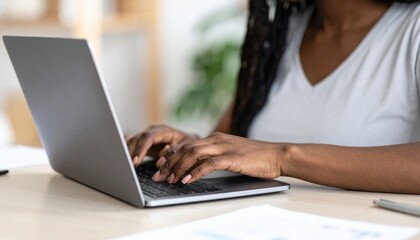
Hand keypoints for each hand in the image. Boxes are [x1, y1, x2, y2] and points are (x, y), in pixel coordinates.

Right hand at [126, 125, 198, 166]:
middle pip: (137, 138)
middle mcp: (154, 132)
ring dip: (126, 152)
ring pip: (132, 140)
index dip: (141, 149)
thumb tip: (160, 160)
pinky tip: (121, 158)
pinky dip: (125, 150)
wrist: (191, 145)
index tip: (136, 161)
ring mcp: (147, 136)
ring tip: (122, 164)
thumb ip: (174, 153)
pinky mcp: (143, 143)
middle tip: (127, 166)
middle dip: (130, 152)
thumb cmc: (190, 146)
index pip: (149, 137)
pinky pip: (131, 143)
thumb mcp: (186, 148)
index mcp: (164, 131)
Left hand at [152, 132, 285, 183]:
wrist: (276, 155)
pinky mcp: (232, 158)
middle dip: (169, 162)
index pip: (187, 143)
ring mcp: (224, 147)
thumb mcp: (230, 153)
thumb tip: (197, 167)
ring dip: (179, 167)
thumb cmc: (254, 157)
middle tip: (158, 175)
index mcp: (215, 138)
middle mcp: (217, 139)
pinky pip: (209, 164)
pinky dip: (196, 172)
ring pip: (194, 154)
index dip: (171, 154)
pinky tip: (187, 180)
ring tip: (169, 179)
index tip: (160, 165)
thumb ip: (214, 156)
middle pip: (186, 148)